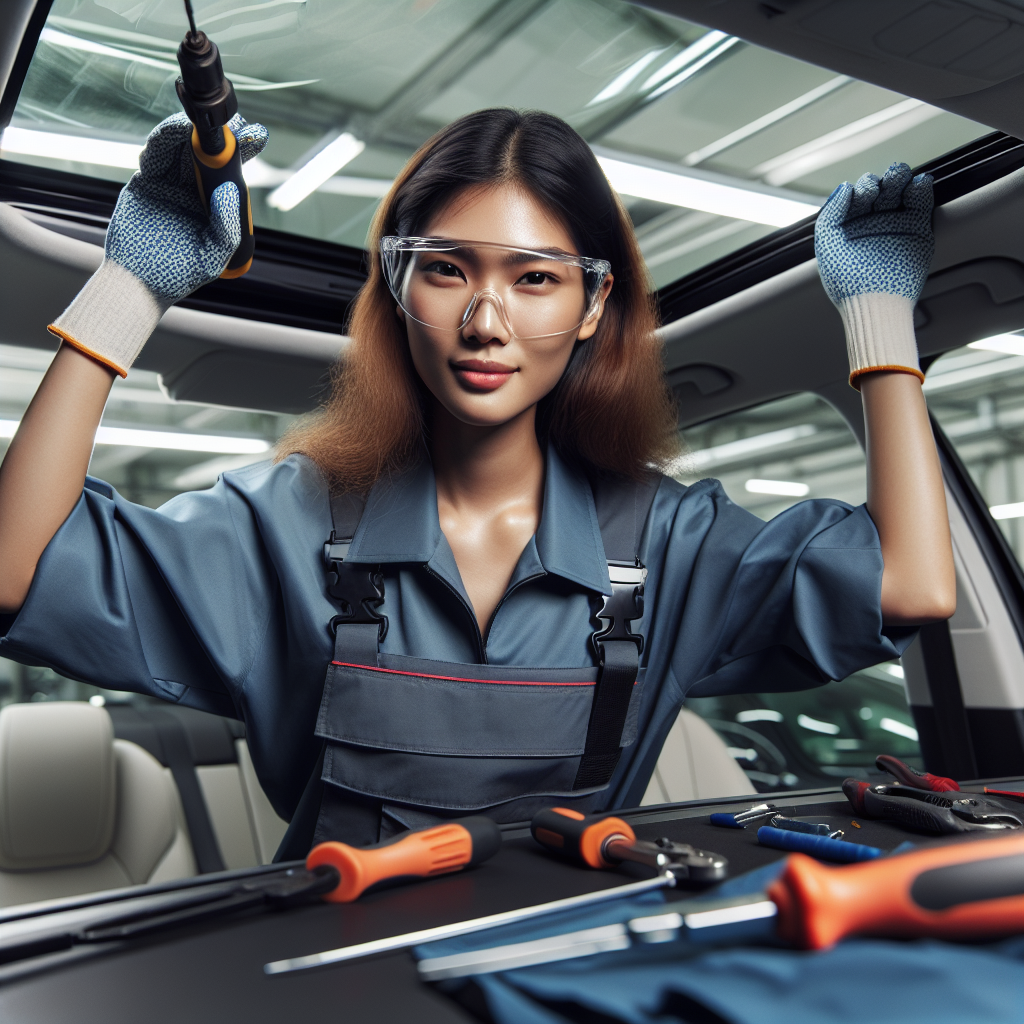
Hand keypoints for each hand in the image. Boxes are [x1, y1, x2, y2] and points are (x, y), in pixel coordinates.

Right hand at [105, 112, 268, 301]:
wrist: (139, 284)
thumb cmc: (179, 275)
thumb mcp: (213, 257)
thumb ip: (227, 228)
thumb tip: (229, 190)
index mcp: (217, 206)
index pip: (234, 172)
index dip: (245, 150)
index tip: (257, 134)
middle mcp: (196, 190)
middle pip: (207, 152)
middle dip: (218, 133)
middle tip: (228, 120)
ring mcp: (170, 183)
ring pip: (179, 147)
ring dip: (186, 131)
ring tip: (194, 125)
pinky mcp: (146, 181)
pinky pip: (153, 155)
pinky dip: (159, 142)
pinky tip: (168, 137)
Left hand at [815, 162, 933, 307]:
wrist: (873, 304)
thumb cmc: (845, 281)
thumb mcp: (827, 244)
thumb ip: (832, 212)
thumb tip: (844, 187)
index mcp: (850, 226)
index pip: (858, 195)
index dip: (862, 188)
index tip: (864, 192)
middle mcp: (873, 223)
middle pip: (881, 190)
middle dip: (883, 181)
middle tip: (882, 184)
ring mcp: (896, 226)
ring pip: (901, 192)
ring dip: (901, 179)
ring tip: (902, 174)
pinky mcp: (918, 231)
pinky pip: (921, 204)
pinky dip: (922, 190)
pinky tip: (920, 182)